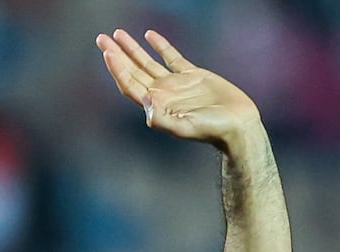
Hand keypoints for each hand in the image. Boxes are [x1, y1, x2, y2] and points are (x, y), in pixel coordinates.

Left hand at [96, 29, 261, 150]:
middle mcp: (163, 94)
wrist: (237, 125)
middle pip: (133, 71)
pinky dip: (160, 46)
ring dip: (132, 48)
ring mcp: (176, 84)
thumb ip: (162, 118)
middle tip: (102, 38)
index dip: (117, 68)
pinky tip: (150, 35)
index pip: (129, 84)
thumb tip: (146, 99)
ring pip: (148, 62)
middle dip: (117, 54)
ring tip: (118, 33)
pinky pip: (171, 57)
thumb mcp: (184, 128)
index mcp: (157, 106)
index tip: (108, 52)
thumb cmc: (212, 130)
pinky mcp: (192, 75)